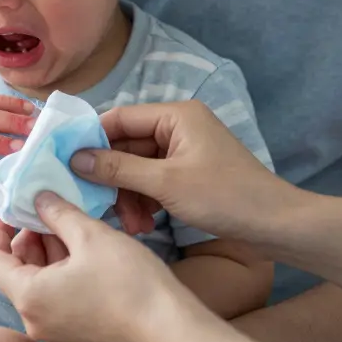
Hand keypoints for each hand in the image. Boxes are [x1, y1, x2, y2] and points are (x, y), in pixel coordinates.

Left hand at [0, 192, 194, 341]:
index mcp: (28, 297)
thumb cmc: (129, 282)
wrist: (171, 331)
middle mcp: (35, 321)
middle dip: (28, 238)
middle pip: (15, 272)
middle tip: (47, 210)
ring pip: (38, 285)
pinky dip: (62, 273)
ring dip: (48, 253)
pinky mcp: (78, 337)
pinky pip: (57, 300)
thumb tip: (38, 198)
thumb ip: (57, 212)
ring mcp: (57, 333)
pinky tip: (85, 251)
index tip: (11, 207)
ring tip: (70, 225)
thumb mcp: (90, 235)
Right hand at [71, 101, 306, 241]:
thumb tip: (75, 158)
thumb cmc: (225, 197)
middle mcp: (179, 126)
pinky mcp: (190, 174)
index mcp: (176, 115)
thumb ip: (117, 168)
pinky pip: (153, 181)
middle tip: (97, 204)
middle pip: (126, 145)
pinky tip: (143, 225)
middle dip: (112, 177)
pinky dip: (144, 201)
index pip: (119, 118)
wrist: (277, 226)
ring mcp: (185, 151)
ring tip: (131, 224)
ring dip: (128, 195)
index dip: (90, 139)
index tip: (64, 162)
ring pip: (138, 167)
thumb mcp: (165, 183)